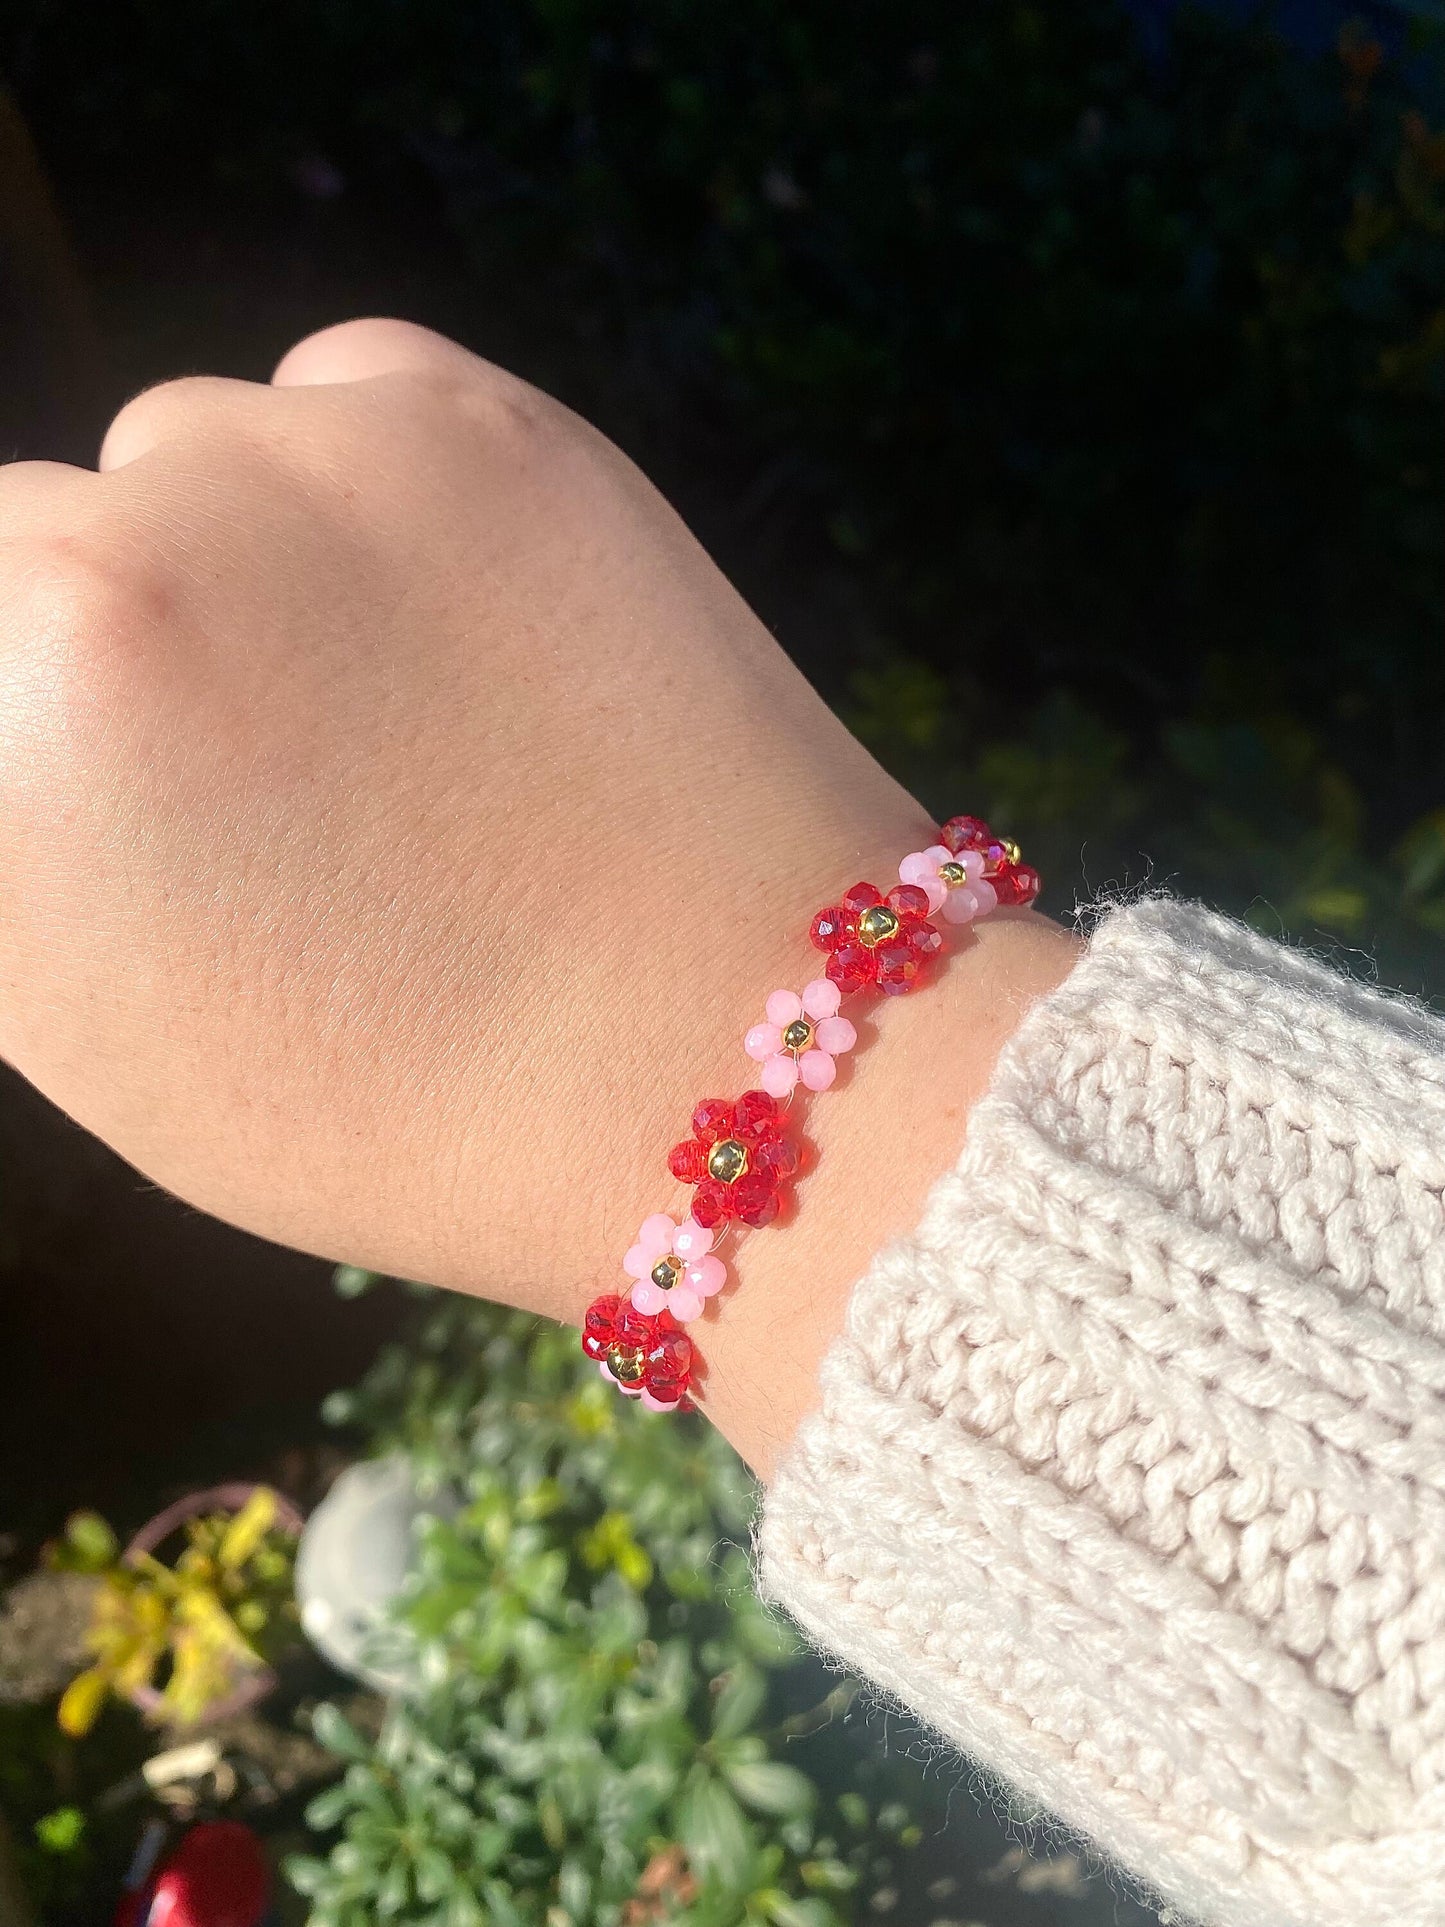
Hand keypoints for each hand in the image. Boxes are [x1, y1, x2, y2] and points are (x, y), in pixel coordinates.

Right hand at [0, 319, 1075, 1469]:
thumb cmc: (399, 1101)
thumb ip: (5, 823)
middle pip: (34, 531)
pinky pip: (340, 392)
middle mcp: (129, 554)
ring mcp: (316, 464)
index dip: (36, 716)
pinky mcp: (480, 420)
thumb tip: (24, 713)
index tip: (128, 777)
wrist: (716, 1050)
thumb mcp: (94, 1018)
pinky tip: (453, 621)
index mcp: (10, 716)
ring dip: (233, 545)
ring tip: (381, 705)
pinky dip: (363, 485)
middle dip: (104, 636)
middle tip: (254, 764)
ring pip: (185, 450)